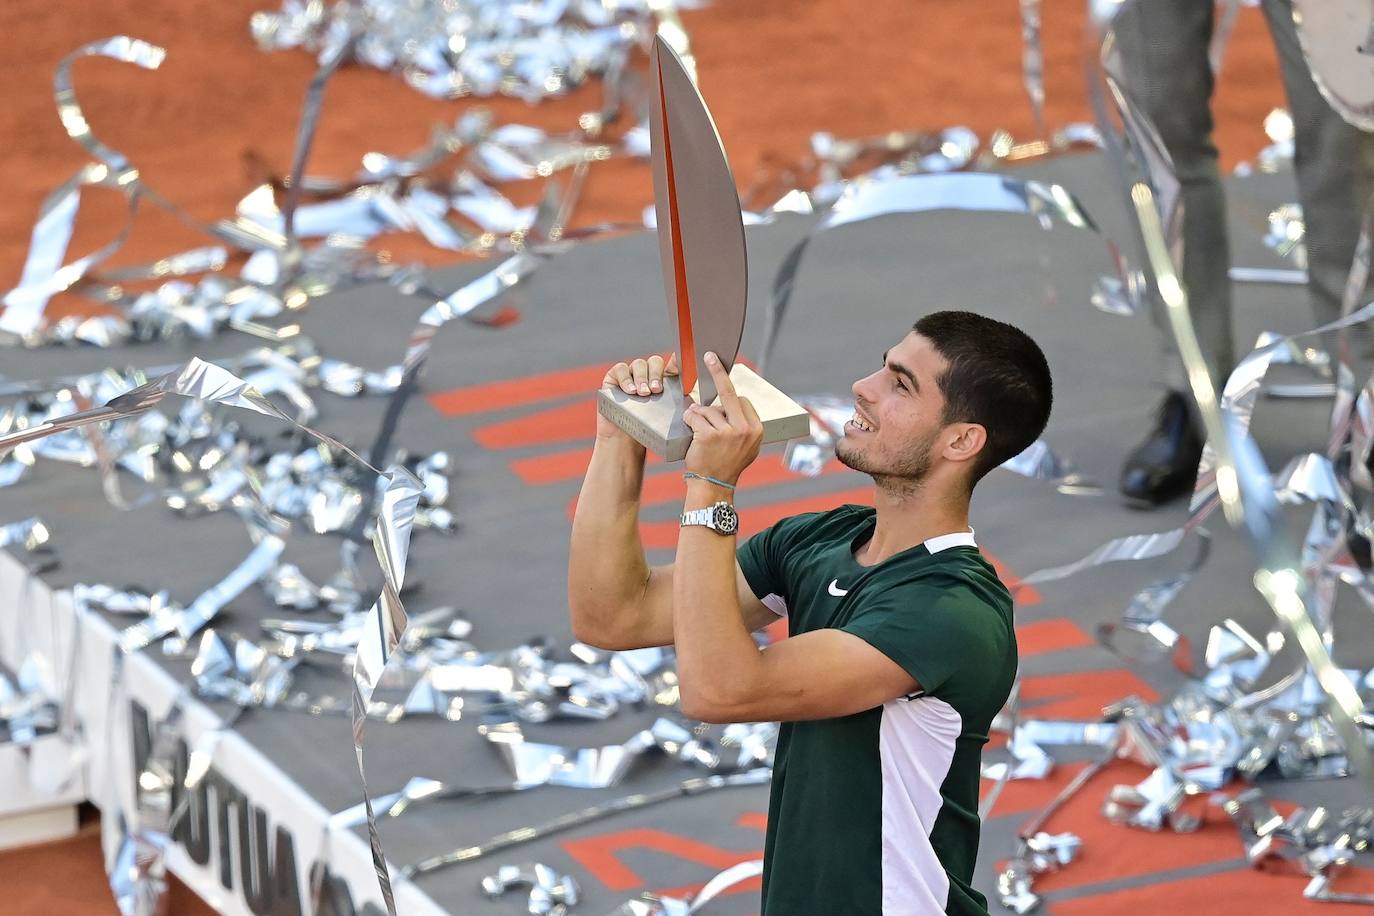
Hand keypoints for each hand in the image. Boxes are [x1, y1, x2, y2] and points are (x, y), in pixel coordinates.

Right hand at [596, 352, 678, 441]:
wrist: (627, 440)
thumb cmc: (648, 429)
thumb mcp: (669, 416)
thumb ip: (681, 406)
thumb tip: (694, 402)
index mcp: (663, 380)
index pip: (671, 364)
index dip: (675, 361)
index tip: (677, 367)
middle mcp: (647, 374)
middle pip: (655, 362)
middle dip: (656, 375)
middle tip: (656, 390)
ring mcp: (630, 374)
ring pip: (639, 364)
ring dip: (642, 378)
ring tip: (643, 393)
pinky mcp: (614, 378)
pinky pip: (620, 369)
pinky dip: (626, 378)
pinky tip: (630, 391)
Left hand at [682, 351, 761, 484]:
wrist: (713, 486)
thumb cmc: (726, 464)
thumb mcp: (746, 446)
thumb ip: (744, 424)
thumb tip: (737, 401)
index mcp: (756, 429)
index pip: (741, 400)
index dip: (728, 395)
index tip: (721, 373)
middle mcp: (745, 429)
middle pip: (729, 393)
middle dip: (718, 372)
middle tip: (709, 355)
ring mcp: (727, 433)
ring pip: (707, 408)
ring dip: (697, 415)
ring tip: (698, 430)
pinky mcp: (709, 436)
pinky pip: (695, 416)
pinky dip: (689, 419)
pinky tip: (690, 427)